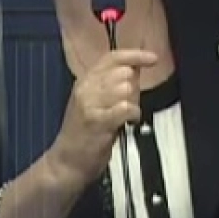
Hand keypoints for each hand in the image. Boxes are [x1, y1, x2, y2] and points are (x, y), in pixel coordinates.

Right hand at [49, 49, 157, 183]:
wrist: (66, 162)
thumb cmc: (83, 135)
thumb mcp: (95, 103)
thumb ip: (113, 85)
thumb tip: (135, 69)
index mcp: (85, 80)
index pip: (113, 57)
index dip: (135, 55)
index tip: (152, 58)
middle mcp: (85, 88)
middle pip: (123, 73)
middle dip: (134, 89)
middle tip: (127, 106)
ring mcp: (90, 103)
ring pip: (125, 89)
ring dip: (132, 103)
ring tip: (124, 117)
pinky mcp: (97, 120)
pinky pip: (126, 107)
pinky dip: (133, 114)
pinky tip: (128, 123)